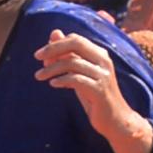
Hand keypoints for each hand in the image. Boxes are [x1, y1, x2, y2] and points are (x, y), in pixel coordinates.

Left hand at [35, 30, 152, 152]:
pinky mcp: (99, 90)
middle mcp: (103, 61)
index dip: (57, 44)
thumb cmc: (95, 95)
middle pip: (76, 44)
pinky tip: (53, 84)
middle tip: (37, 57)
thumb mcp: (80, 73)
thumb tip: (55, 33)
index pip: (76, 39)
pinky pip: (76, 80)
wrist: (115, 119)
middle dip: (53, 49)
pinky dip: (61, 80)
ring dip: (51, 68)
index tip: (42, 55)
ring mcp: (102, 75)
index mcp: (100, 54)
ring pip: (72, 63)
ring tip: (38, 76)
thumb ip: (69, 55)